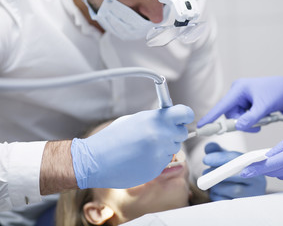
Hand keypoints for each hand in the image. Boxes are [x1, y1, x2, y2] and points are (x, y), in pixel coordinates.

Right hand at [71, 104, 193, 188]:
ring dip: (163, 147)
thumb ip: (155, 119)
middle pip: (181, 133)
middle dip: (173, 133)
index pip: (184, 113)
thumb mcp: (135, 120)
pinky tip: (139, 158)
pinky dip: (155, 159)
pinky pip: (163, 161)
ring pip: (173, 148)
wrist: (96, 160)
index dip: (186, 115)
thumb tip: (170, 120)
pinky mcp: (156, 169)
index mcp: (155, 120)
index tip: (184, 118)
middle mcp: (161, 136)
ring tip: (143, 147)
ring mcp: (160, 154)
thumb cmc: (113, 137)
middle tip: (158, 134)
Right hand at [198, 77, 282, 131]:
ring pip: (238, 117)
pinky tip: (263, 116)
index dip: (211, 117)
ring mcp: (242, 98)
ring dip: (249, 122)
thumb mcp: (265, 106)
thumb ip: (251, 118)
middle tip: (257, 126)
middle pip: (231, 115)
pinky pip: (244, 116)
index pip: (222, 106)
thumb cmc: (279, 92)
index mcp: (239, 89)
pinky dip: (252, 120)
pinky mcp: (247, 103)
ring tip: (264, 119)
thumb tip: (239, 126)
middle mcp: (238, 93)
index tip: (200, 126)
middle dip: (242, 123)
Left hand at [203, 143, 265, 200]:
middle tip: (205, 171)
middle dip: (217, 173)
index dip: (220, 158)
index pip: (238, 159)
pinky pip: (229, 202)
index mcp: (255, 165)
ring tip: (211, 182)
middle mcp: (258, 180)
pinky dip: (218, 196)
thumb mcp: (227, 159)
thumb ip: (217, 151)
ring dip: (217, 186)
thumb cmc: (235, 172)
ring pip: (233, 190)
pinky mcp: (245, 206)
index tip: (206, 159)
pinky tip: (215, 191)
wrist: (246, 191)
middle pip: (237, 175)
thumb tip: (209, 147)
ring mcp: (253, 195)